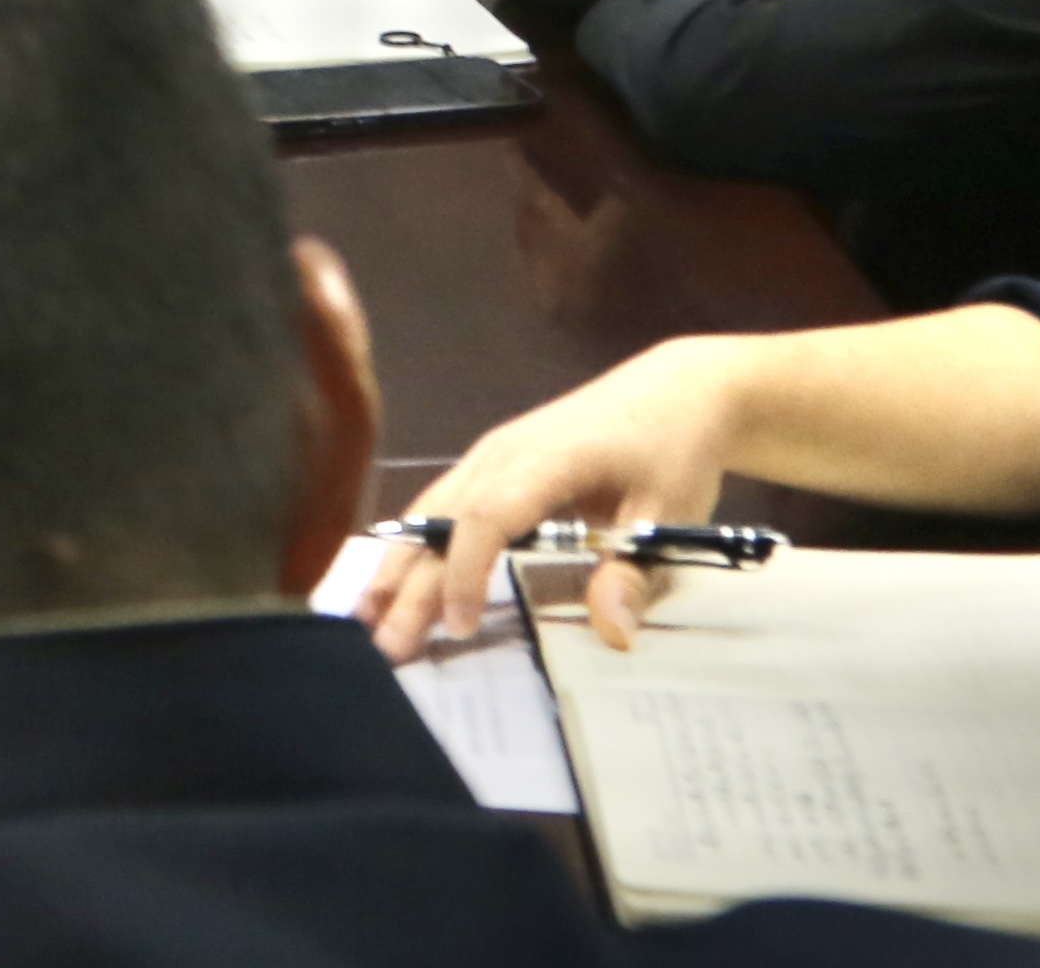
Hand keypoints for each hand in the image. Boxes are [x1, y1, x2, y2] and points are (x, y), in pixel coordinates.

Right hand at [365, 346, 753, 658]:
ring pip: (431, 512)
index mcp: (547, 460)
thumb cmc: (672, 452)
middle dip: (409, 583)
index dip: (468, 571)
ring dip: (397, 565)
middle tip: (385, 646)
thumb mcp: (668, 515)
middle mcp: (503, 453)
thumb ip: (632, 574)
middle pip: (443, 519)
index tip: (460, 626)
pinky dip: (415, 546)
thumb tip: (612, 635)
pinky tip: (393, 580)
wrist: (676, 392)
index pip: (489, 516)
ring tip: (363, 617)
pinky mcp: (492, 463)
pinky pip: (442, 505)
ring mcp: (491, 454)